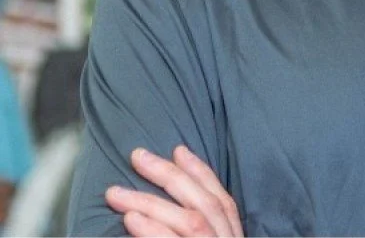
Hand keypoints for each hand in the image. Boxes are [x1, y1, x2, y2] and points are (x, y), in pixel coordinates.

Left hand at [105, 145, 242, 236]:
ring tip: (115, 193)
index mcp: (233, 236)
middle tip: (138, 156)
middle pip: (203, 202)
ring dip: (150, 203)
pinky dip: (153, 230)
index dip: (200, 171)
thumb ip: (203, 228)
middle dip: (169, 175)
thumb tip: (168, 207)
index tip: (179, 150)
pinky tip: (131, 220)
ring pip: (188, 220)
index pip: (221, 199)